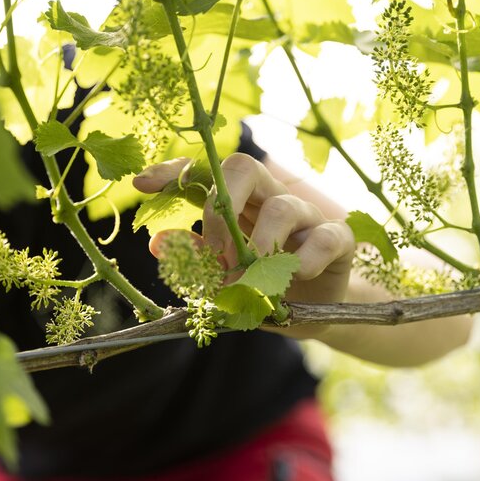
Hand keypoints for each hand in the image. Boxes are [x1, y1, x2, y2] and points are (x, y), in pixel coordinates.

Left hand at [133, 154, 354, 304]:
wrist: (312, 312)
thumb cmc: (259, 287)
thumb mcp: (222, 279)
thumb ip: (194, 260)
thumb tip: (158, 244)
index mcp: (236, 202)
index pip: (204, 173)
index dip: (173, 173)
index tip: (141, 185)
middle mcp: (269, 197)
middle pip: (244, 167)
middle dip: (221, 207)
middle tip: (214, 253)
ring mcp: (306, 215)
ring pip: (282, 206)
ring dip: (258, 246)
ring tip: (247, 280)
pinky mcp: (337, 239)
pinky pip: (325, 237)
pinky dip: (305, 260)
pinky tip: (291, 280)